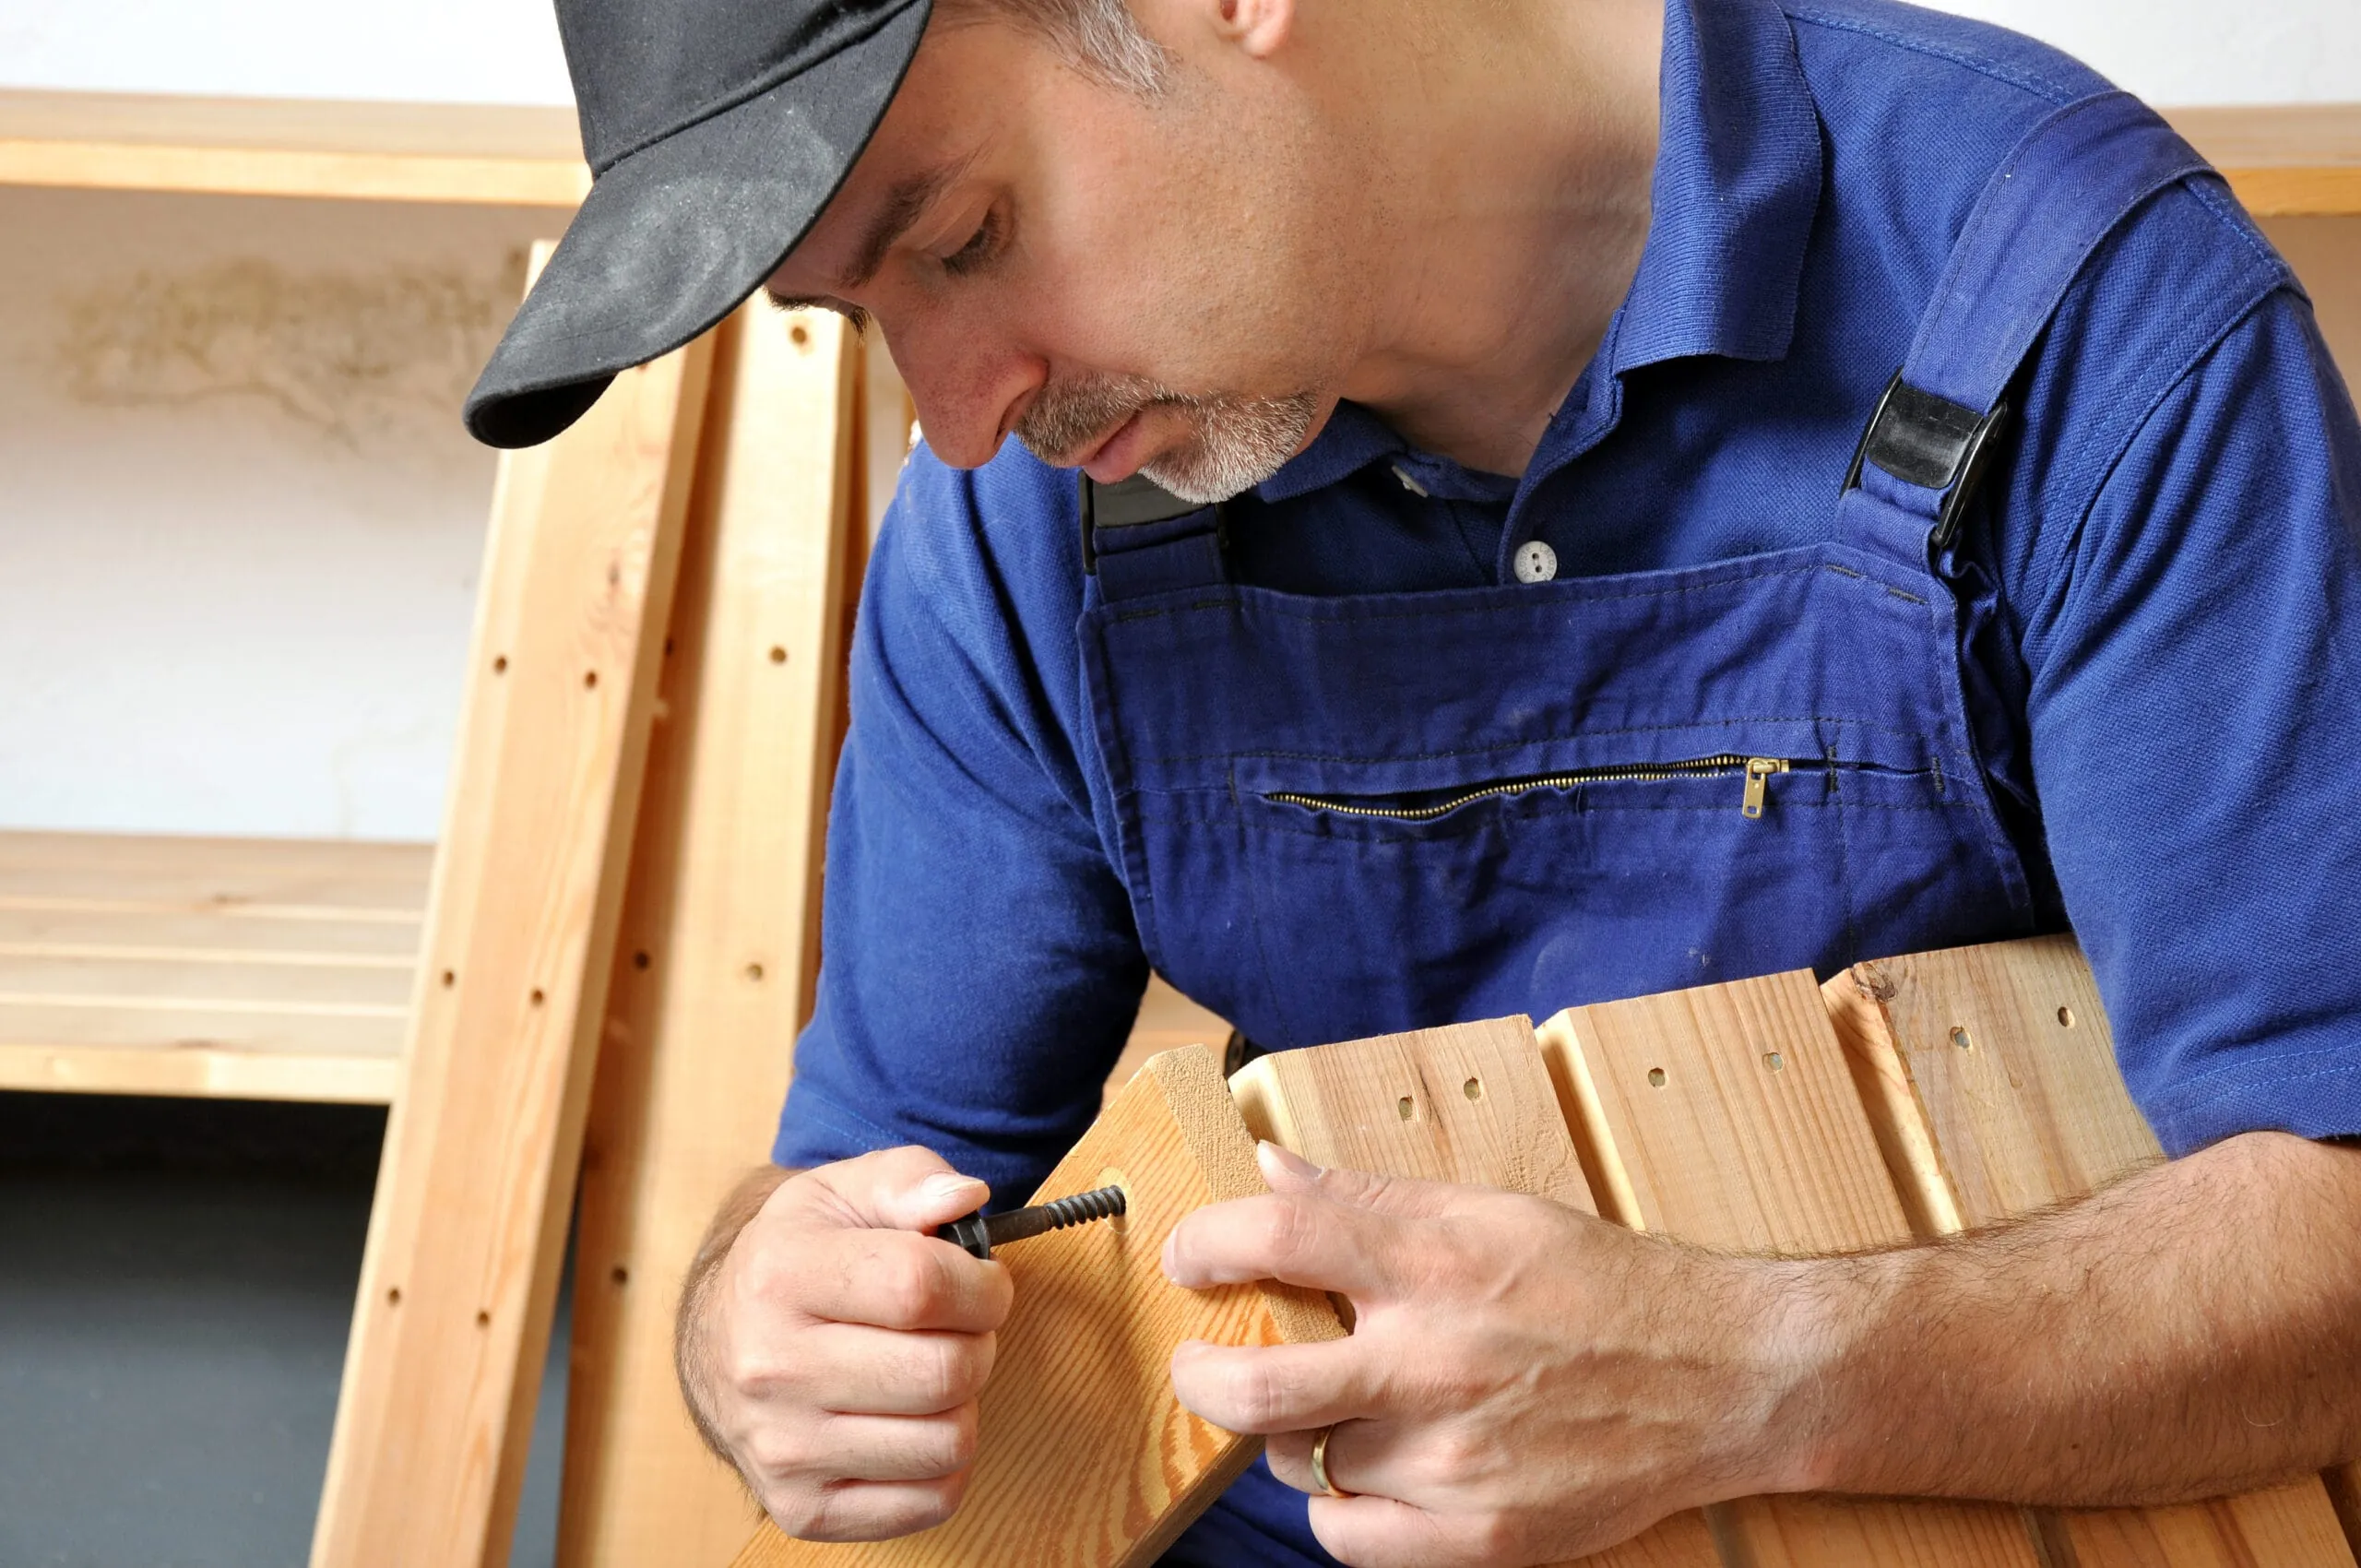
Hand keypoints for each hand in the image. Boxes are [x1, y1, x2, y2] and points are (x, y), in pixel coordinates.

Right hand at [692, 1147, 1012, 1540]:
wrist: (719, 1339)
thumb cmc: (800, 1258)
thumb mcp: (842, 1192)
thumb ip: (910, 1179)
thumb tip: (964, 1197)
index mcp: (779, 1277)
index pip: (921, 1286)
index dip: (982, 1284)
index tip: (984, 1282)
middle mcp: (769, 1369)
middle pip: (944, 1371)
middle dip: (979, 1341)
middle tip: (957, 1326)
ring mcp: (783, 1449)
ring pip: (947, 1442)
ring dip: (963, 1403)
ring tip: (930, 1369)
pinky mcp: (803, 1508)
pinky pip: (930, 1501)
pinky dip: (944, 1462)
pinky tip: (913, 1421)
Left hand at [1162, 1143, 1821, 1566]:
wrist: (1725, 1378)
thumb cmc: (1603, 1284)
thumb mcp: (1491, 1211)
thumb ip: (1370, 1196)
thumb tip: (1270, 1167)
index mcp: (1436, 1262)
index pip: (1279, 1236)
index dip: (1206, 1243)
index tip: (1191, 1257)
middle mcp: (1437, 1361)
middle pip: (1256, 1384)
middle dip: (1202, 1374)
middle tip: (1202, 1363)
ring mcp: (1457, 1459)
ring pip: (1300, 1462)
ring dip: (1291, 1436)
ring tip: (1327, 1409)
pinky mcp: (1482, 1536)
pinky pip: (1347, 1538)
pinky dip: (1335, 1508)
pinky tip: (1363, 1473)